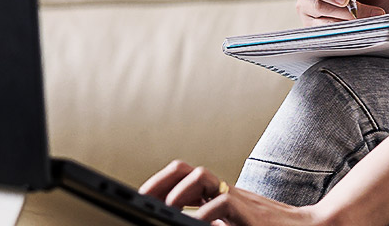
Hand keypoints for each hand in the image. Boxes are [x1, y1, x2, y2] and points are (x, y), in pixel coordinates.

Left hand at [139, 161, 327, 224]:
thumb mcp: (229, 223)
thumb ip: (208, 221)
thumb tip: (181, 222)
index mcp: (217, 195)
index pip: (182, 176)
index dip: (158, 182)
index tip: (139, 196)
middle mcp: (224, 191)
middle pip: (185, 169)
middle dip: (159, 182)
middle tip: (142, 198)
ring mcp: (237, 198)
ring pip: (202, 176)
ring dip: (179, 194)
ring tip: (169, 210)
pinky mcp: (249, 212)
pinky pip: (222, 204)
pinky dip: (204, 216)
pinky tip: (196, 225)